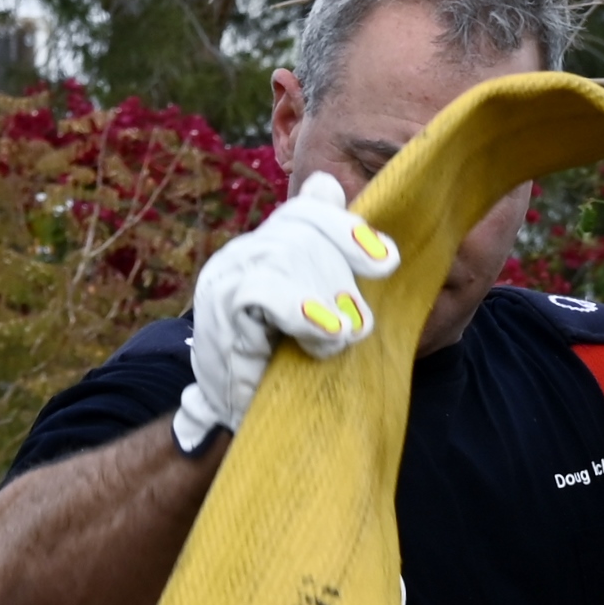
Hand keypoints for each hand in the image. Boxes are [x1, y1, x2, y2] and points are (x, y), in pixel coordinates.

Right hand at [174, 172, 405, 453]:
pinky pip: (263, 289)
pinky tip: (328, 332)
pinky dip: (302, 309)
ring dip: (326, 297)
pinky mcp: (216, 308)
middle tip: (360, 326)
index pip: (305, 211)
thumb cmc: (285, 364)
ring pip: (284, 252)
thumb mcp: (316, 308)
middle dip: (341, 276)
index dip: (348, 230)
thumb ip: (326, 255)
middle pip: (300, 231)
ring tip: (342, 337)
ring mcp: (223, 276)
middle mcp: (240, 253)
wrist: (243, 421)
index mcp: (265, 246)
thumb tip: (329, 184)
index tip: (387, 264)